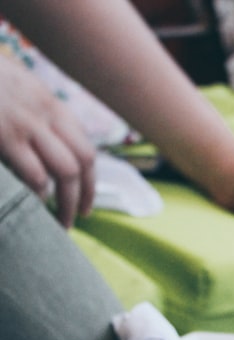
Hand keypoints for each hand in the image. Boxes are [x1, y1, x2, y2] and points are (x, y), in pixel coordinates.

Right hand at [0, 53, 95, 226]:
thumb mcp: (14, 88)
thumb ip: (33, 115)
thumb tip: (45, 147)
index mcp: (50, 104)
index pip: (85, 146)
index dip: (89, 179)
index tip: (86, 201)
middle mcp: (46, 112)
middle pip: (84, 160)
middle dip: (86, 194)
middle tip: (79, 217)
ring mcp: (26, 124)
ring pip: (67, 171)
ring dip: (68, 202)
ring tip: (61, 222)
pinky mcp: (4, 135)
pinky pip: (35, 173)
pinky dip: (39, 193)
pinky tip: (35, 204)